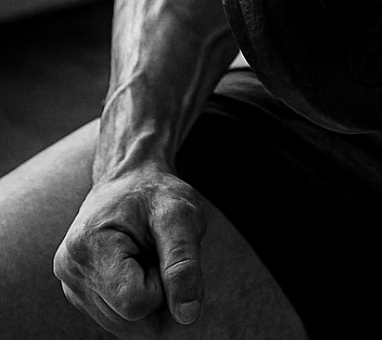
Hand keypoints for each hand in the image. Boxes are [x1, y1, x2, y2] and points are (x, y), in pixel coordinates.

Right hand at [53, 167, 205, 335]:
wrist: (130, 178)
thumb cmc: (156, 193)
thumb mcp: (180, 215)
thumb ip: (184, 263)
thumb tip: (188, 316)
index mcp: (88, 247)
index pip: (135, 303)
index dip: (161, 284)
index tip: (161, 251)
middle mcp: (70, 271)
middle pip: (130, 320)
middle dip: (156, 293)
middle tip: (155, 253)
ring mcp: (71, 285)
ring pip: (125, 325)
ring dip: (147, 298)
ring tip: (144, 257)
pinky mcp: (78, 293)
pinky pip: (118, 319)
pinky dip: (135, 300)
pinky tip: (134, 268)